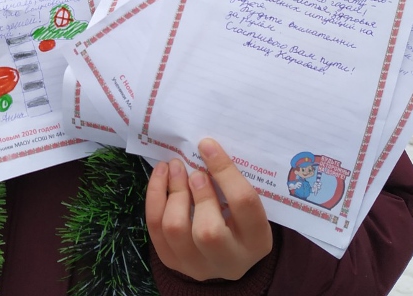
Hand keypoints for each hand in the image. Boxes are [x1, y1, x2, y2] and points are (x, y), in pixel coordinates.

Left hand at [146, 138, 272, 281]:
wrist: (226, 253)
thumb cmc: (239, 218)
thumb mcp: (247, 204)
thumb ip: (232, 181)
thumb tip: (206, 147)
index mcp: (257, 241)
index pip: (244, 204)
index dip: (224, 170)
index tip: (207, 146)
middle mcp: (229, 261)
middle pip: (208, 231)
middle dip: (196, 192)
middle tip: (190, 168)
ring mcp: (197, 266)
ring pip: (175, 229)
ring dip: (172, 191)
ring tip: (174, 167)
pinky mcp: (172, 261)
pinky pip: (155, 227)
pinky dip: (156, 196)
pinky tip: (161, 175)